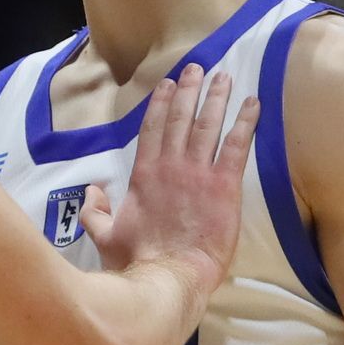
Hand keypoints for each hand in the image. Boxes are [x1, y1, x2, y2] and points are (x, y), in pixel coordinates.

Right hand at [82, 64, 257, 291]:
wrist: (168, 276)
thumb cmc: (137, 260)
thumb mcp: (104, 235)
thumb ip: (95, 211)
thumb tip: (91, 192)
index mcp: (144, 175)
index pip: (153, 129)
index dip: (162, 104)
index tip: (168, 84)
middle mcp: (171, 166)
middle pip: (182, 119)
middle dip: (190, 91)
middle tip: (198, 68)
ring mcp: (198, 174)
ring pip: (209, 126)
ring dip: (216, 99)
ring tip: (223, 77)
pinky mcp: (224, 186)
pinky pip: (237, 147)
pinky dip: (245, 123)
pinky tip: (253, 104)